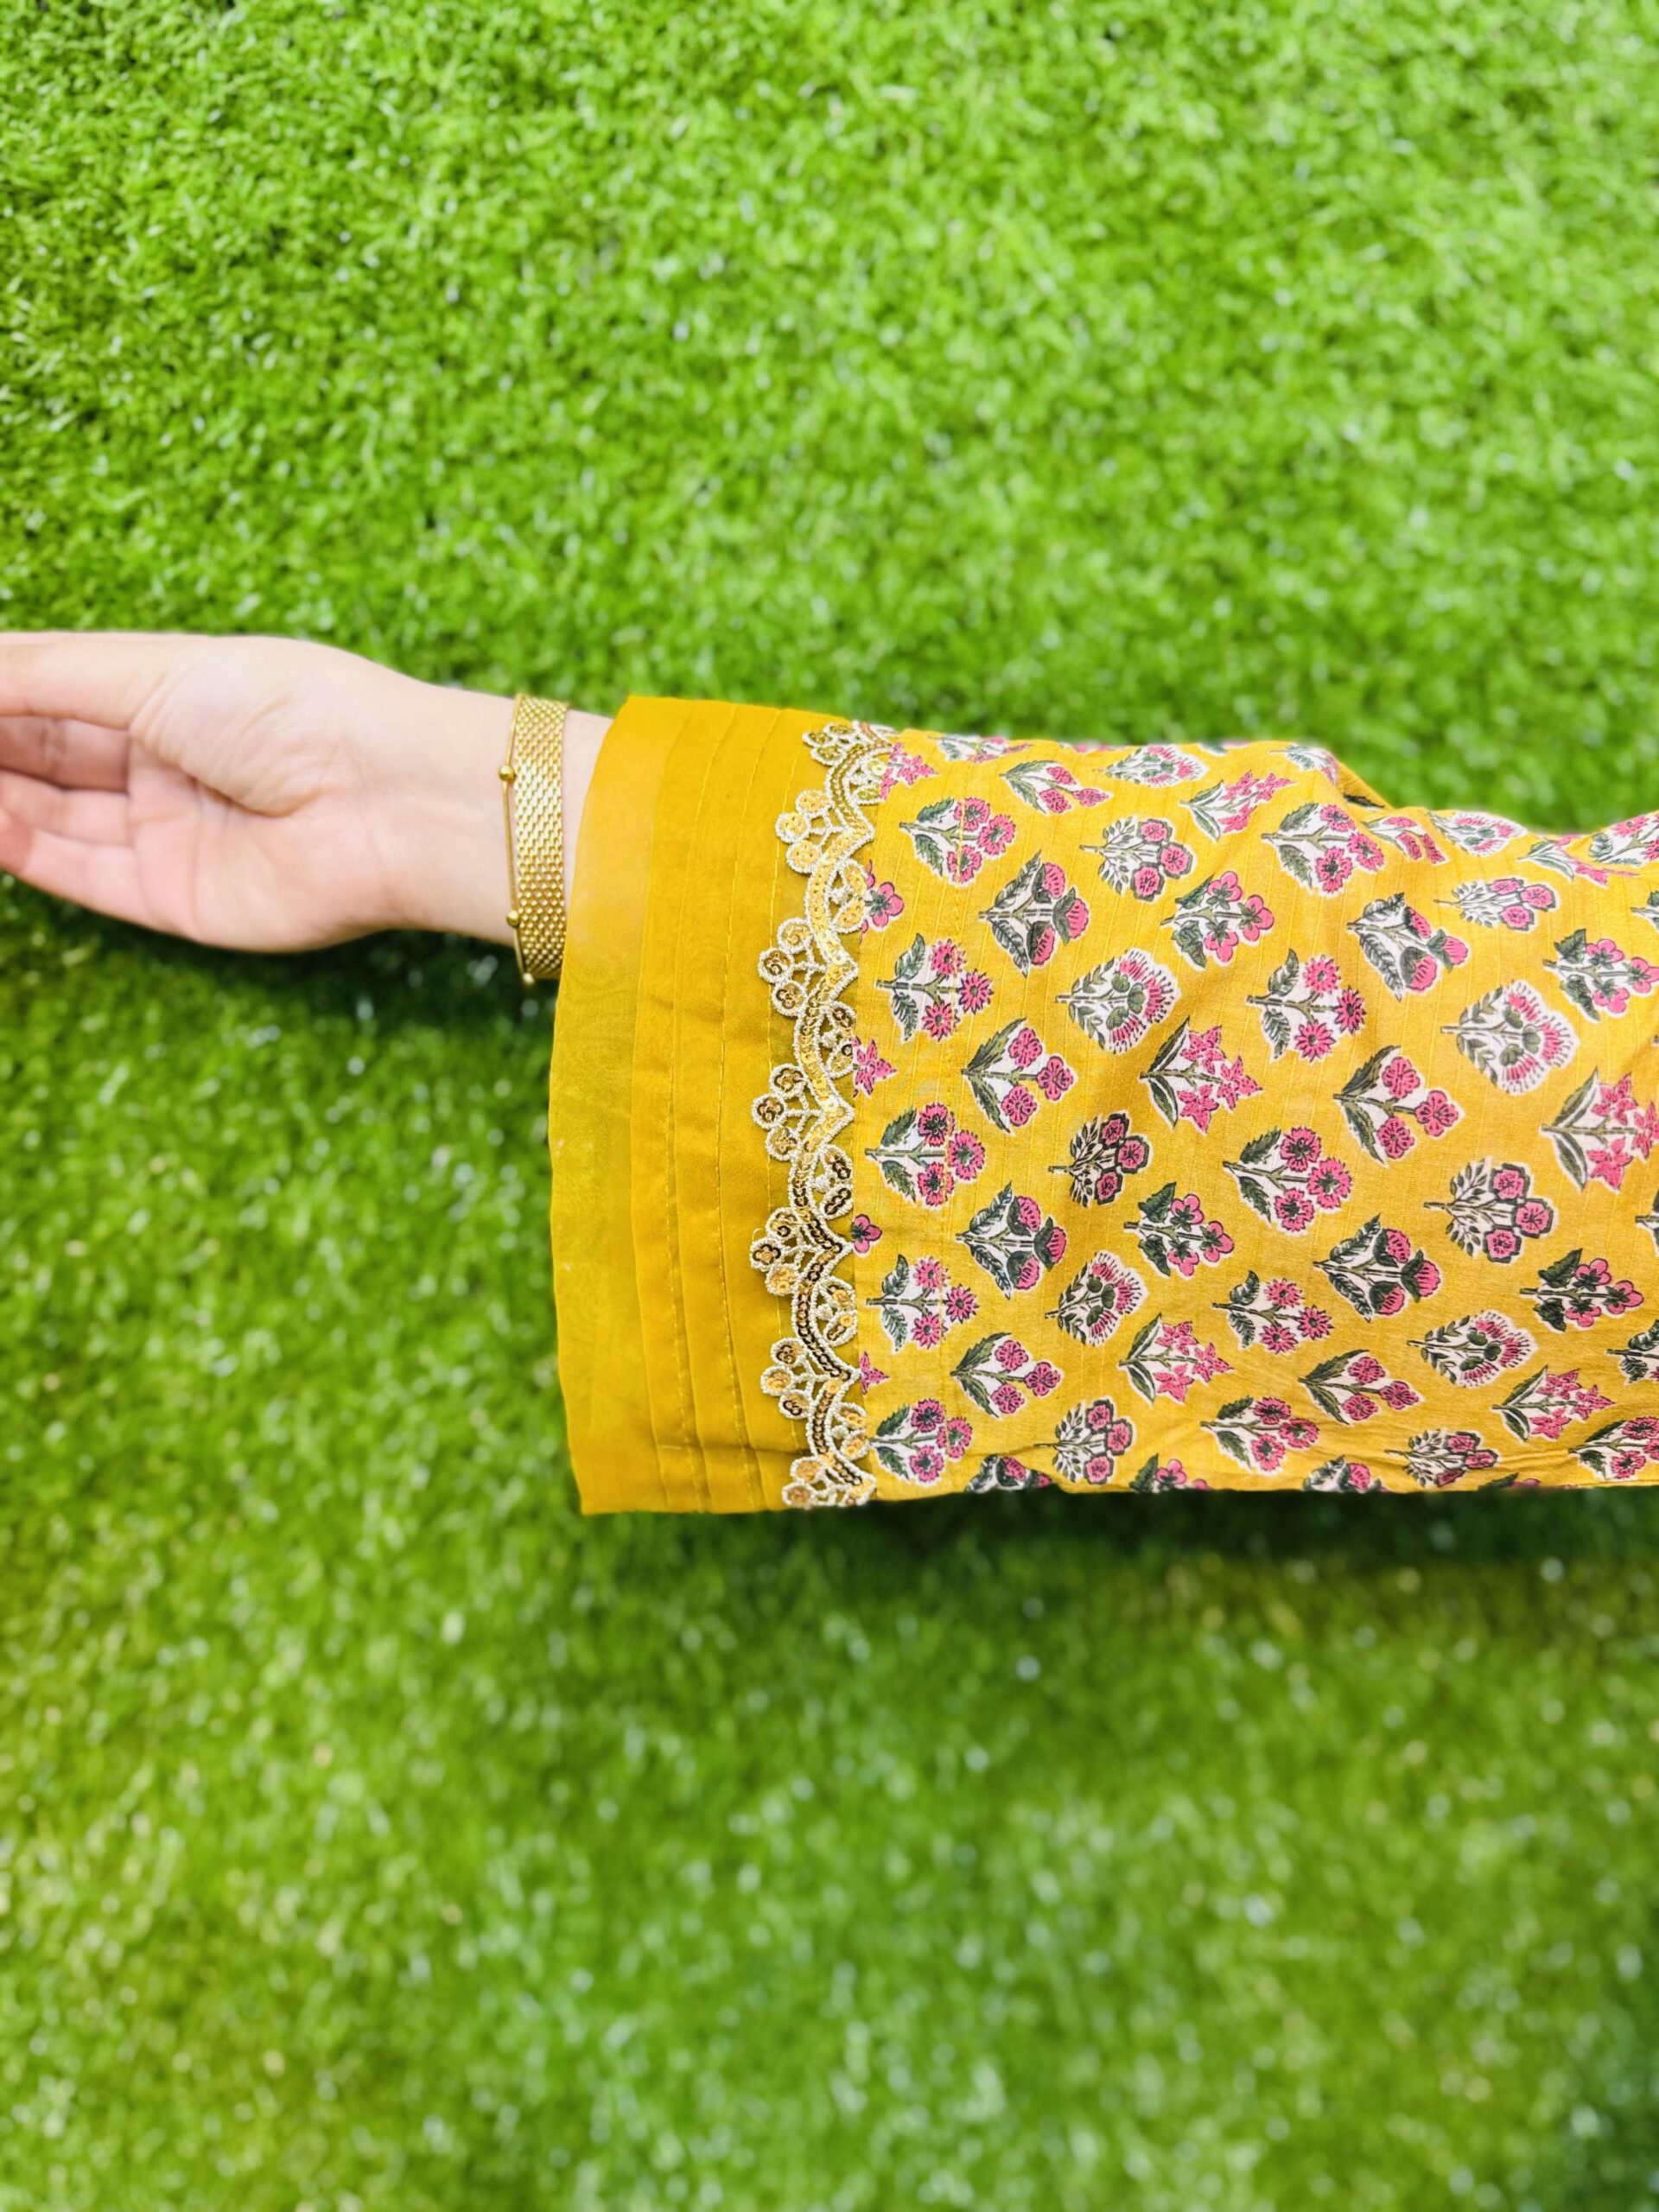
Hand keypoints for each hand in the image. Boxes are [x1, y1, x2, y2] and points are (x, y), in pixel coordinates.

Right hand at [0, 630, 608, 953]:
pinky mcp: (170, 898)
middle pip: (34, 753)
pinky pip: (70, 869)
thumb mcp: (151, 671)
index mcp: (169, 693)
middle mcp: (162, 764)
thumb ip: (40, 675)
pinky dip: (7, 843)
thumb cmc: (296, 710)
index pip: (45, 689)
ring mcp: (164, 833)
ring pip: (39, 813)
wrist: (387, 801)